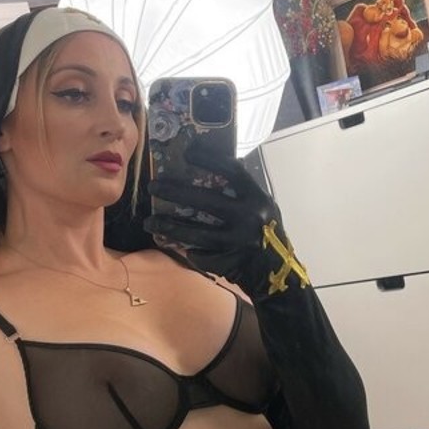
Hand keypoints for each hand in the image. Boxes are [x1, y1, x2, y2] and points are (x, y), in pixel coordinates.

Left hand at [144, 140, 307, 296]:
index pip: (233, 171)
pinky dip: (190, 251)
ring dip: (169, 226)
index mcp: (258, 199)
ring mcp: (237, 243)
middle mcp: (249, 218)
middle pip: (205, 200)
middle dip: (175, 192)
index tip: (188, 152)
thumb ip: (242, 193)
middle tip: (153, 186)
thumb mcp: (262, 208)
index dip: (210, 159)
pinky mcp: (228, 263)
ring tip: (150, 222)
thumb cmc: (268, 235)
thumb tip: (212, 169)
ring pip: (196, 233)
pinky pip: (201, 255)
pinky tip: (177, 246)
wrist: (278, 275)